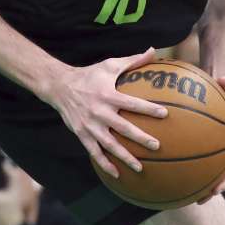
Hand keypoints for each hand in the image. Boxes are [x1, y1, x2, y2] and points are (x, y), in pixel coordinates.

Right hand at [40, 48, 167, 177]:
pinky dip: (105, 164)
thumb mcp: (109, 65)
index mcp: (108, 95)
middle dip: (140, 138)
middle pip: (123, 128)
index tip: (165, 114)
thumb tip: (153, 51)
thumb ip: (132, 61)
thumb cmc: (89, 75)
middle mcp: (99, 112)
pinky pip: (94, 152)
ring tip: (140, 168)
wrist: (59, 86)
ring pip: (109, 144)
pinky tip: (117, 174)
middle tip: (157, 146)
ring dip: (124, 156)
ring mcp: (90, 125)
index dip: (148, 109)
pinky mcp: (82, 134)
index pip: (131, 103)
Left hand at [197, 76, 224, 202]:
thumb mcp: (222, 89)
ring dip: (209, 189)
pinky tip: (179, 190)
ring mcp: (221, 156)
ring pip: (217, 176)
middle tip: (214, 192)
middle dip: (224, 182)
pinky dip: (194, 181)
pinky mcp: (209, 159)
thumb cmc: (220, 95)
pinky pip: (203, 172)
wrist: (219, 100)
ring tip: (198, 201)